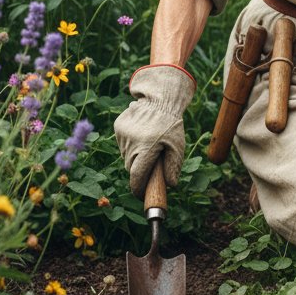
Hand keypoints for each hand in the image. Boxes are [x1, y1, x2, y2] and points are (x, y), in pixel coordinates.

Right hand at [113, 64, 195, 195]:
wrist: (160, 100)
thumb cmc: (171, 125)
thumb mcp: (177, 146)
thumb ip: (173, 167)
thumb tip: (170, 185)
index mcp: (147, 148)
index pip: (136, 176)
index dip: (138, 188)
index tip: (141, 194)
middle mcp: (131, 142)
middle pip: (130, 168)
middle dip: (139, 171)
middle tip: (150, 165)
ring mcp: (122, 134)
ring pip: (126, 156)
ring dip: (135, 156)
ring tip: (148, 145)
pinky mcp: (118, 127)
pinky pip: (122, 144)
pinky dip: (130, 145)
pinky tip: (140, 136)